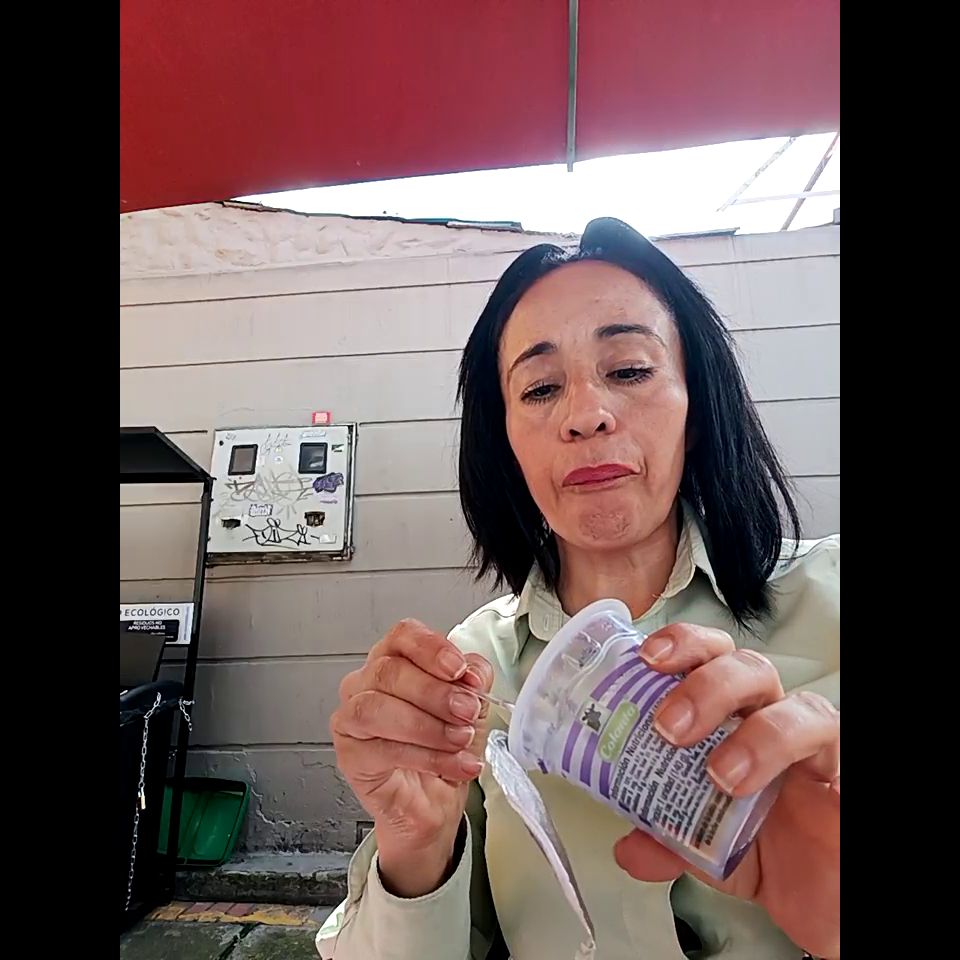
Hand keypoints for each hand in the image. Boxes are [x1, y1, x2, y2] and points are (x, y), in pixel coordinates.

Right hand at [331, 620, 492, 896]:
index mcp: (396, 660)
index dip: (431, 648)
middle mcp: (367, 683)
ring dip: (427, 726)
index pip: (403, 636)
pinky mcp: (349, 753)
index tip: (458, 669)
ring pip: (377, 707)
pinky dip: (424, 756)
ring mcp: (352, 717)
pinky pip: (380, 748)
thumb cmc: (445, 749)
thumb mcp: (473, 706)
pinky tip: (452, 764)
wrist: (433, 803)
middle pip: (389, 670)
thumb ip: (474, 679)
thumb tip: (473, 673)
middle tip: (466, 712)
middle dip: (435, 693)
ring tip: (459, 740)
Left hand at [614, 624, 839, 959]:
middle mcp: (772, 719)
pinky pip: (828, 740)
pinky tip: (756, 782)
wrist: (820, 894)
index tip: (646, 657)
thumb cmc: (769, 850)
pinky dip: (787, 754)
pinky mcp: (842, 770)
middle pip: (747, 667)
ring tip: (719, 773)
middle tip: (668, 724)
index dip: (681, 645)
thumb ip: (666, 840)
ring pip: (796, 703)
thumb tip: (629, 848)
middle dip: (705, 683)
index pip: (709, 659)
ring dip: (753, 732)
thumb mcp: (705, 847)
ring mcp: (812, 744)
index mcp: (731, 719)